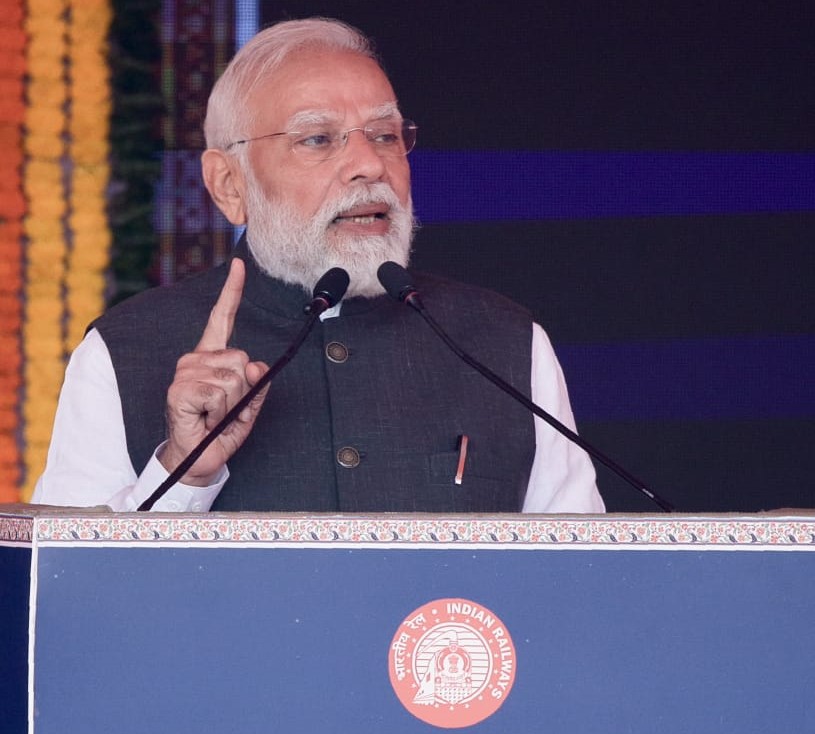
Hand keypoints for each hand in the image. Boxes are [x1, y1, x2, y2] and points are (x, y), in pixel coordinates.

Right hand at [160, 258, 268, 484]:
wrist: (199, 459)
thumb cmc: (221, 430)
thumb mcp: (249, 405)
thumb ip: (258, 383)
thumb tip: (257, 365)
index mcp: (212, 357)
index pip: (222, 318)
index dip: (231, 291)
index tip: (238, 264)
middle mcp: (195, 359)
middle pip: (243, 359)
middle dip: (244, 390)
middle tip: (226, 410)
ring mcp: (185, 372)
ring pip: (234, 379)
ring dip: (232, 405)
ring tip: (215, 416)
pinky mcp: (179, 389)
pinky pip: (220, 393)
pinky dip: (220, 412)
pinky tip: (205, 419)